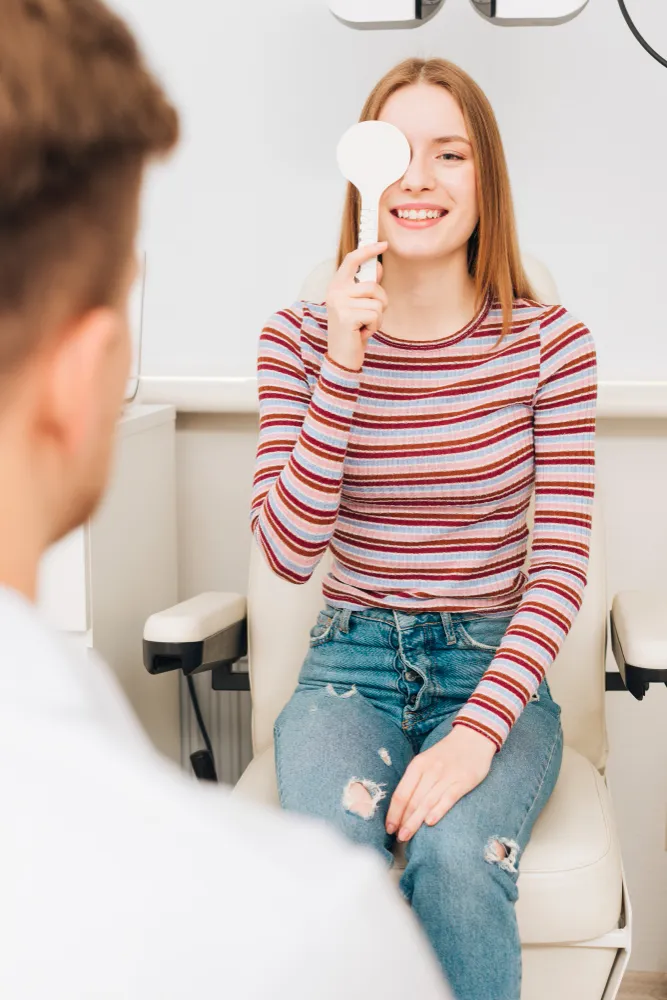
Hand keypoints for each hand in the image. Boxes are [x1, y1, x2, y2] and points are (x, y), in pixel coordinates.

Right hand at [325, 241, 388, 370]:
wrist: (341, 358)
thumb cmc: (352, 332)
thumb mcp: (359, 306)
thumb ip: (366, 287)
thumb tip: (378, 266)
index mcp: (336, 287)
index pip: (352, 260)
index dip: (368, 250)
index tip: (383, 243)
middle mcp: (335, 292)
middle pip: (372, 285)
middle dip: (379, 302)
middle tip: (369, 317)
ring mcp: (339, 304)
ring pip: (377, 301)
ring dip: (377, 317)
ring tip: (364, 326)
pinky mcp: (346, 317)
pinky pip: (375, 315)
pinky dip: (375, 327)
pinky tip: (362, 333)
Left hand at [386, 726, 496, 842]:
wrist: (473, 737)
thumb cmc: (447, 753)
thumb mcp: (426, 760)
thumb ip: (416, 779)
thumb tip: (402, 805)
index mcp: (418, 765)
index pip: (401, 793)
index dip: (394, 812)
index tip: (389, 827)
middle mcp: (430, 770)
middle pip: (412, 800)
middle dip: (403, 821)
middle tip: (397, 837)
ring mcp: (447, 776)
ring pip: (427, 802)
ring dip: (415, 821)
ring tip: (406, 836)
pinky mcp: (463, 781)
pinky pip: (448, 798)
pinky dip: (438, 810)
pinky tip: (429, 823)